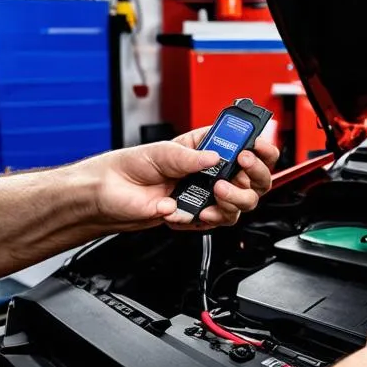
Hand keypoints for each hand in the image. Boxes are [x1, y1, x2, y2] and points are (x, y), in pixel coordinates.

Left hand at [77, 128, 278, 232]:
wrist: (108, 197)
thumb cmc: (129, 168)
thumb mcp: (160, 152)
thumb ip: (188, 157)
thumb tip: (213, 157)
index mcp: (205, 148)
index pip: (244, 145)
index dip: (259, 146)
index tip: (255, 147)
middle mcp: (211, 173)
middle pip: (255, 177)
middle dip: (254, 174)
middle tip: (240, 168)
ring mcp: (207, 196)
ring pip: (244, 202)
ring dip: (235, 198)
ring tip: (216, 192)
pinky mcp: (197, 217)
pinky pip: (219, 221)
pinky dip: (210, 218)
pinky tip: (195, 212)